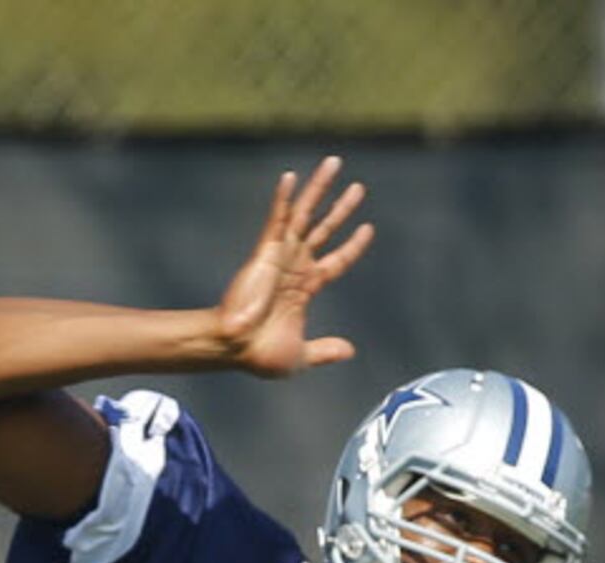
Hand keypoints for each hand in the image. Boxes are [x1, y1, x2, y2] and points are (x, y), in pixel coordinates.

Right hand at [211, 157, 373, 378]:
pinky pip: (277, 221)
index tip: (368, 228)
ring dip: (319, 190)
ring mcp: (280, 256)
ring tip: (335, 164)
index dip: (353, 246)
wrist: (235, 348)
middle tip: (359, 188)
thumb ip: (324, 350)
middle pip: (325, 229)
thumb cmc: (260, 355)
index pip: (336, 261)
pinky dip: (283, 199)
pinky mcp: (265, 253)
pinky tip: (290, 177)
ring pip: (305, 215)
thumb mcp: (300, 356)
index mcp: (305, 288)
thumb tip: (349, 350)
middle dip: (341, 208)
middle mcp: (295, 266)